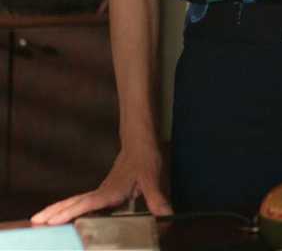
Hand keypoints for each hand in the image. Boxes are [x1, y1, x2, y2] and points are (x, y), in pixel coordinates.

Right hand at [30, 145, 171, 224]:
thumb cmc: (144, 157)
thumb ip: (157, 198)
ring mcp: (100, 192)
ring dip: (57, 209)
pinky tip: (62, 216)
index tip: (52, 220)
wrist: (139, 141)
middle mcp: (102, 192)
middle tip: (35, 221)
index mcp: (110, 191)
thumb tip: (166, 215)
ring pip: (75, 201)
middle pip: (74, 202)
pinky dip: (68, 208)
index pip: (88, 203)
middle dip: (55, 212)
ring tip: (38, 220)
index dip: (71, 212)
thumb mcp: (152, 177)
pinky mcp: (102, 192)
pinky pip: (81, 201)